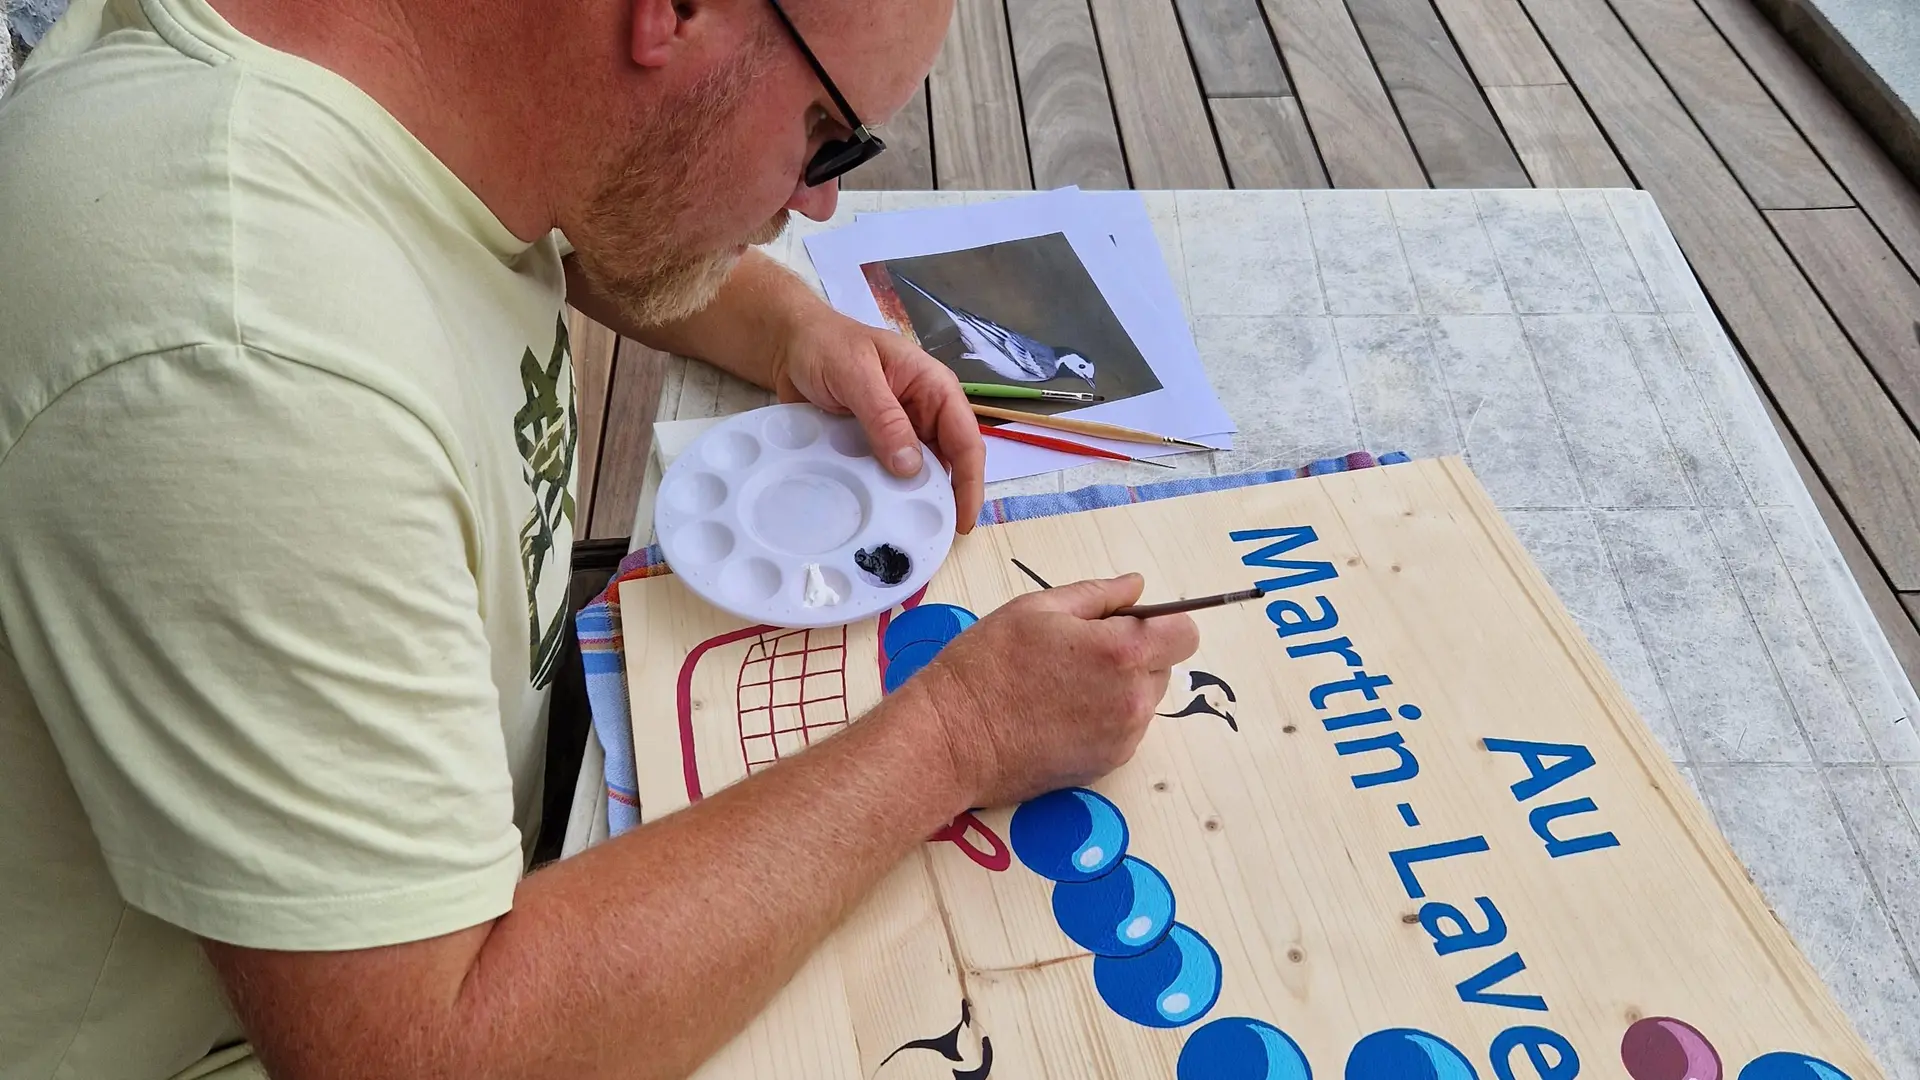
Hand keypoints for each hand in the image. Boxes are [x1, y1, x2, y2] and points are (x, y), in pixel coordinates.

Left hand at [769, 311, 985, 532]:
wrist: (788, 346)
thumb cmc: (826, 346)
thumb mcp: (855, 375)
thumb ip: (884, 417)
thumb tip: (911, 468)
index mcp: (933, 388)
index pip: (966, 439)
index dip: (969, 482)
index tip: (962, 520)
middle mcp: (923, 413)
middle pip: (947, 463)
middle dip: (944, 499)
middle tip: (934, 539)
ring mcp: (899, 432)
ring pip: (918, 474)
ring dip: (913, 500)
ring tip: (906, 535)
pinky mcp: (874, 446)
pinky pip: (886, 475)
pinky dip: (885, 495)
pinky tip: (878, 517)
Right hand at [905, 575, 1200, 807]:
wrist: (952, 739)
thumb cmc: (987, 665)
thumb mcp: (1037, 609)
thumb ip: (1098, 594)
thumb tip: (1136, 586)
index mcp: (1122, 653)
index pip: (1186, 633)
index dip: (1162, 624)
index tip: (1128, 623)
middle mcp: (1133, 700)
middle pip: (1164, 667)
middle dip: (1135, 655)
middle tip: (1078, 653)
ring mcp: (1123, 738)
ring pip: (1144, 700)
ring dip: (1120, 688)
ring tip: (1063, 686)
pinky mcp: (1106, 765)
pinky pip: (1124, 731)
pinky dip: (1104, 719)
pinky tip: (1059, 714)